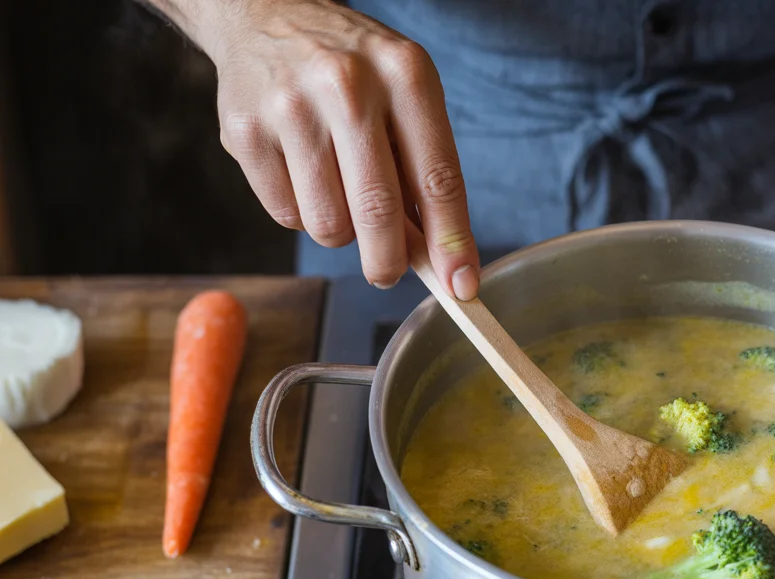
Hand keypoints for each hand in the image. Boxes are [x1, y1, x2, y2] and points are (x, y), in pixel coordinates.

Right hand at [204, 0, 478, 295]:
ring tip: (340, 192)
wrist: (263, 13)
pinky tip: (303, 175)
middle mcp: (347, 86)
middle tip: (388, 272)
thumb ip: (424, 169)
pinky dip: (302, 214)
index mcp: (404, 74)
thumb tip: (439, 256)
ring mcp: (290, 109)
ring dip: (342, 231)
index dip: (451, 242)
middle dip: (389, 262)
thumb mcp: (405, 96)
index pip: (437, 178)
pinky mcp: (244, 133)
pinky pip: (287, 216)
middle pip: (378, 212)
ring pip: (329, 226)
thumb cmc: (352, 69)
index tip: (461, 287)